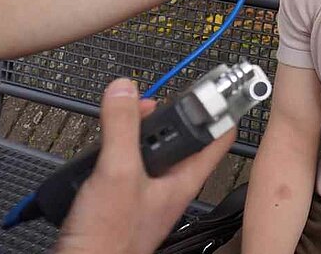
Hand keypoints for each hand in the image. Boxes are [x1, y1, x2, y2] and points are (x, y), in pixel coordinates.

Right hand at [53, 78, 234, 253]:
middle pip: (178, 136)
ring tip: (121, 117)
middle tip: (149, 98)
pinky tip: (100, 148)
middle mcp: (169, 184)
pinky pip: (124, 163)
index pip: (218, 135)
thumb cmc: (109, 240)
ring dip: (134, 131)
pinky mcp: (121, 198)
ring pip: (148, 148)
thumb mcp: (117, 171)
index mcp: (184, 178)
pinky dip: (114, 149)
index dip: (220, 107)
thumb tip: (125, 90)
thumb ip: (123, 128)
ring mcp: (146, 191)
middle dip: (164, 114)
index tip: (220, 82)